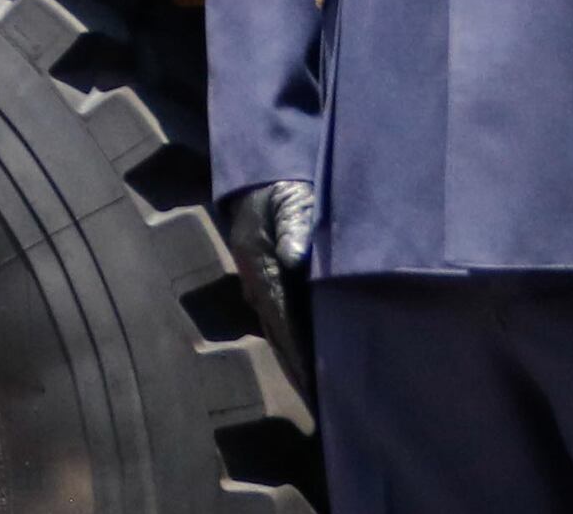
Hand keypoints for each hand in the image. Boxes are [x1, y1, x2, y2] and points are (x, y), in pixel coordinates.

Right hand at [218, 178, 317, 389]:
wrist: (261, 166)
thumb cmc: (284, 182)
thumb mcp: (293, 198)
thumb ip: (298, 224)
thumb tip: (295, 257)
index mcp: (259, 262)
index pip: (281, 318)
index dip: (298, 353)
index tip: (314, 385)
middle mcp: (254, 276)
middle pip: (276, 332)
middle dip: (295, 369)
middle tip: (318, 406)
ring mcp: (257, 277)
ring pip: (276, 328)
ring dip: (293, 358)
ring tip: (313, 391)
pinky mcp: (265, 274)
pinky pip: (279, 315)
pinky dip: (291, 339)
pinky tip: (304, 355)